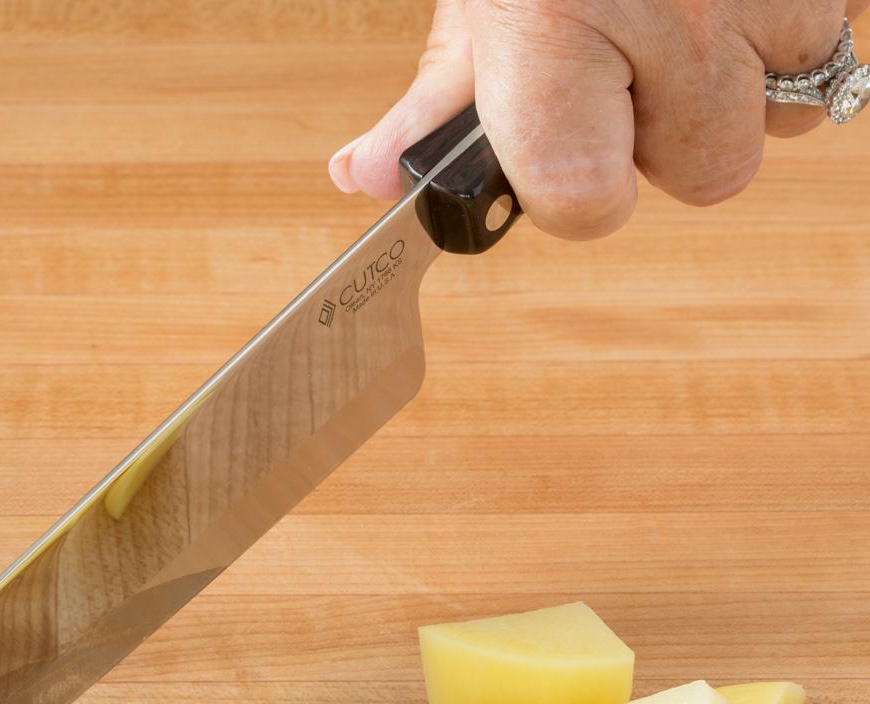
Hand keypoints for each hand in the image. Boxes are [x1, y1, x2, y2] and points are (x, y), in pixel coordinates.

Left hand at [328, 0, 857, 236]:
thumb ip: (435, 94)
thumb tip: (365, 177)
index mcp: (558, 27)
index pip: (585, 201)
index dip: (581, 196)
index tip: (571, 163)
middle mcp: (676, 14)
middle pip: (707, 171)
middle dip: (671, 137)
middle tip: (633, 61)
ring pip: (785, 111)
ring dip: (743, 82)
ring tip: (687, 12)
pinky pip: (839, 41)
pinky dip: (791, 27)